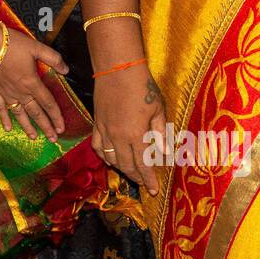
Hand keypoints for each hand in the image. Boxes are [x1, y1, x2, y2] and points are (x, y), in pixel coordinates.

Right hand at [0, 22, 68, 142]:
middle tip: (53, 139)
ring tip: (34, 138)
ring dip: (28, 127)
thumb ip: (53, 59)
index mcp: (32, 83)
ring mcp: (7, 93)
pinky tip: (7, 128)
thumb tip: (66, 70)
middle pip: (36, 113)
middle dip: (46, 127)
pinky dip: (4, 119)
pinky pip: (1, 108)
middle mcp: (20, 92)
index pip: (48, 103)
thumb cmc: (11, 44)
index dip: (56, 116)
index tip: (62, 128)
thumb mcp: (37, 48)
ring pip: (20, 114)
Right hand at [92, 64, 166, 195]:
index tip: (154, 190)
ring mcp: (104, 131)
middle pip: (127, 165)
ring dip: (122, 169)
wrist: (117, 68)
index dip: (149, 179)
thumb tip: (163, 153)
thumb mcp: (157, 109)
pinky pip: (97, 146)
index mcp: (135, 135)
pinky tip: (111, 159)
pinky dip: (104, 156)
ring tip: (131, 173)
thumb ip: (160, 132)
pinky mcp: (96, 123)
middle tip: (145, 184)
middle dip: (137, 177)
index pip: (143, 164)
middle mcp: (117, 137)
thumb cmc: (142, 86)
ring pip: (111, 159)